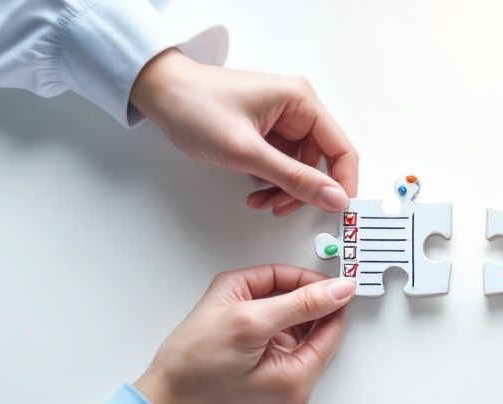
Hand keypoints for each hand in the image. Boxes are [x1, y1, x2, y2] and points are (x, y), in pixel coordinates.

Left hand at [131, 49, 358, 216]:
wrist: (159, 93)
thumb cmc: (195, 107)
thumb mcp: (247, 152)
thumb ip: (294, 178)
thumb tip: (333, 197)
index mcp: (301, 101)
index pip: (342, 149)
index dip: (343, 183)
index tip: (336, 210)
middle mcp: (297, 107)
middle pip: (321, 162)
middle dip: (303, 190)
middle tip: (281, 208)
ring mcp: (282, 119)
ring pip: (301, 167)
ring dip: (285, 189)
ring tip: (261, 201)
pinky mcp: (267, 130)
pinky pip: (283, 164)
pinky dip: (272, 181)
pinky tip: (255, 190)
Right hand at [134, 265, 355, 403]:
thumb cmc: (192, 369)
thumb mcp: (249, 320)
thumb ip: (300, 302)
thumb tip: (339, 289)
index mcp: (300, 376)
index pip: (331, 323)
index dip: (323, 292)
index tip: (312, 272)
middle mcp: (297, 384)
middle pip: (314, 326)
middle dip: (295, 298)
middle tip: (263, 284)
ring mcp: (280, 385)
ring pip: (294, 330)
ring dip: (277, 307)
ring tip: (240, 302)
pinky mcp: (263, 381)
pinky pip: (276, 342)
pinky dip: (264, 323)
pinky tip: (238, 317)